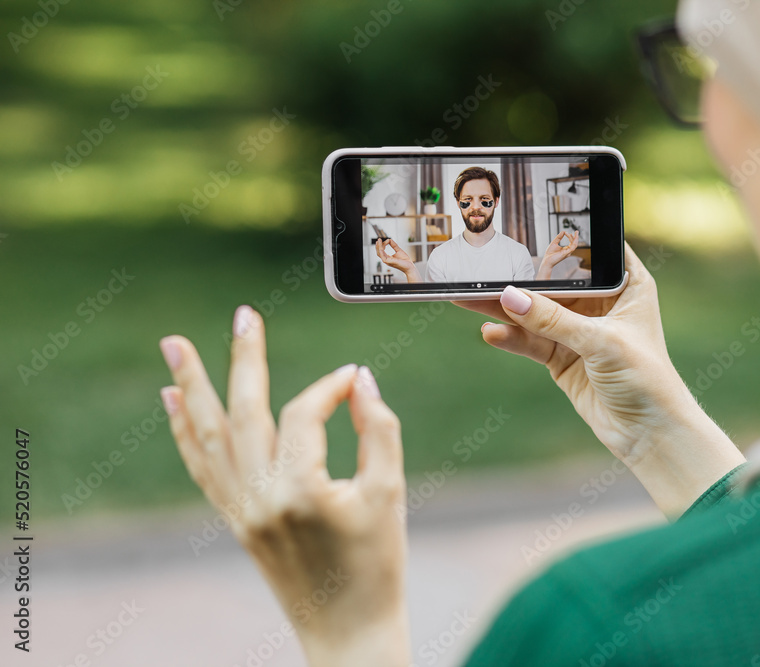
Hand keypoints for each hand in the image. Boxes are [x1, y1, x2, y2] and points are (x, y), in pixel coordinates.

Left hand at [158, 306, 408, 665]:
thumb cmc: (378, 564)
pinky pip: (203, 469)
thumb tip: (360, 380)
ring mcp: (240, 512)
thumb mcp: (390, 493)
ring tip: (175, 343)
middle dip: (243, 359)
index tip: (355, 380)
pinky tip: (174, 401)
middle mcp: (259, 499)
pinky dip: (186, 432)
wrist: (348, 631)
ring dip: (192, 387)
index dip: (331, 389)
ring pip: (208, 438)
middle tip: (244, 315)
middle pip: (243, 413)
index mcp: (300, 491)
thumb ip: (379, 429)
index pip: (304, 415)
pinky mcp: (236, 522)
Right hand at [376, 238, 421, 282]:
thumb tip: (389, 239)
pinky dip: (381, 251)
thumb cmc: (405, 261)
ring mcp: (387, 261)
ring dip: (379, 247)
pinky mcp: (389, 262)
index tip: (383, 240)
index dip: (381, 246)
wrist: (410, 267)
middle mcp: (387, 260)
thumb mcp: (399, 250)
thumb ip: (394, 245)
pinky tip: (382, 247)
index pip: (381, 252)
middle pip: (379, 252)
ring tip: (379, 241)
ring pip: (379, 254)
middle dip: (378, 245)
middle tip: (378, 239)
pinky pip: (383, 256)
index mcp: (388, 258)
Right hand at [453, 242, 745, 515]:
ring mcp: (579, 331)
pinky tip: (491, 332)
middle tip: (483, 271)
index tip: (527, 228)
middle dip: (521, 279)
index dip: (562, 240)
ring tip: (470, 299)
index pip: (591, 252)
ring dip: (506, 309)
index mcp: (626, 284)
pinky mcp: (563, 358)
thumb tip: (510, 297)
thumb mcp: (600, 342)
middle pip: (554, 283)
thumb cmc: (646, 379)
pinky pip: (531, 341)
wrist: (649, 434)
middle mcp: (602, 304)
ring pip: (536, 313)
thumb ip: (553, 319)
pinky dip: (511, 338)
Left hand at [535, 230, 579, 280]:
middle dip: (576, 237)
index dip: (571, 237)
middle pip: (575, 243)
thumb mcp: (554, 243)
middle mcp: (568, 251)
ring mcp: (567, 253)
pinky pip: (572, 247)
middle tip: (577, 231)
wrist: (546, 261)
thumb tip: (563, 231)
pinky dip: (572, 241)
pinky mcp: (566, 253)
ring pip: (575, 245)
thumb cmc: (549, 254)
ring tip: (576, 233)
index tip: (566, 232)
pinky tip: (569, 236)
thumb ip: (559, 237)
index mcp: (565, 249)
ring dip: (576, 238)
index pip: (571, 243)